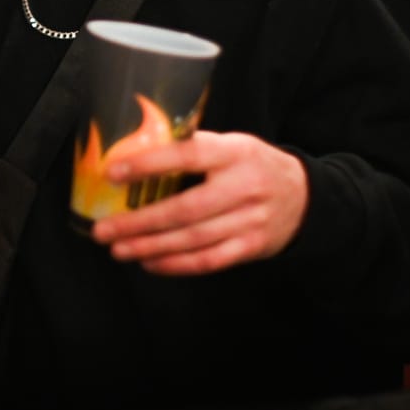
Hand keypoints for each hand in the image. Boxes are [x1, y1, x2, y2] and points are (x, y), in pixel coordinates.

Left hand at [90, 130, 307, 274]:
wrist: (305, 196)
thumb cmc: (252, 165)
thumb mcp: (231, 144)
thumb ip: (194, 147)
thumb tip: (137, 151)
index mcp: (234, 152)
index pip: (188, 155)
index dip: (149, 164)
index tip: (114, 173)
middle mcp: (244, 186)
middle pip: (186, 209)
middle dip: (140, 222)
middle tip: (104, 230)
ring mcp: (250, 220)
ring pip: (194, 239)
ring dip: (151, 247)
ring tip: (118, 249)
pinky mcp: (252, 247)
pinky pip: (209, 260)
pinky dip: (176, 265)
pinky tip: (150, 263)